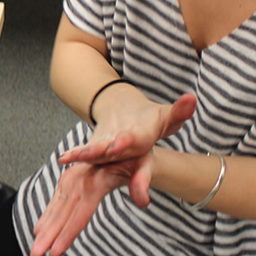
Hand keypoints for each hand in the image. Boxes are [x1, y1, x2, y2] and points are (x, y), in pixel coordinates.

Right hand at [29, 153, 153, 255]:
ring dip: (44, 231)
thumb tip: (143, 201)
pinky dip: (46, 218)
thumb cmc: (135, 154)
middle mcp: (78, 182)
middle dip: (47, 238)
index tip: (55, 253)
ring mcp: (71, 181)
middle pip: (62, 215)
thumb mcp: (144, 165)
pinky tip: (39, 230)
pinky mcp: (69, 182)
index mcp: (95, 181)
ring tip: (35, 250)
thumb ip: (141, 182)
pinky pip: (56, 204)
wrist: (125, 137)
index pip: (80, 214)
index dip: (67, 235)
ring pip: (55, 210)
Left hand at [61, 91, 196, 165]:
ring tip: (74, 156)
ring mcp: (109, 152)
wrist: (131, 124)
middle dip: (109, 150)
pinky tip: (64, 157)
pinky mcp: (95, 150)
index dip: (133, 145)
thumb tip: (192, 98)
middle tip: (104, 149)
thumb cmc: (150, 121)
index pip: (141, 146)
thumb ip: (179, 111)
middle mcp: (126, 152)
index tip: (125, 140)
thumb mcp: (166, 116)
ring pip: (98, 154)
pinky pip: (84, 152)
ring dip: (88, 155)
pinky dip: (75, 154)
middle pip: (118, 152)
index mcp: (144, 143)